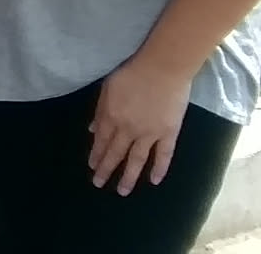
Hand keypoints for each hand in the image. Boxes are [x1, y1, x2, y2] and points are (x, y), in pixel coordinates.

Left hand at [90, 57, 194, 194]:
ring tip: (122, 191)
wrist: (163, 68)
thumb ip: (100, 111)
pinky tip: (154, 180)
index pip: (101, 141)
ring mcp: (149, 133)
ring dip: (129, 177)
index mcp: (110, 117)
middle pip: (115, 153)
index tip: (92, 167)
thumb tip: (92, 130)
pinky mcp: (169, 133)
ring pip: (136, 160)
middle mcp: (127, 129)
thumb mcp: (107, 88)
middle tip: (99, 184)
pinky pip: (164, 155)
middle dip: (106, 170)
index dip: (96, 155)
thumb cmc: (132, 72)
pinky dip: (159, 169)